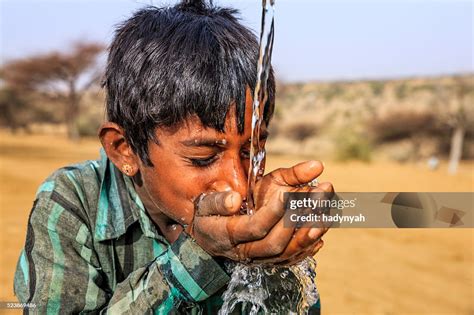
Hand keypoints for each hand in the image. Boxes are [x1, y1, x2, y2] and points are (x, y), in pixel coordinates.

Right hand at [187, 160, 333, 264]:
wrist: (208, 238)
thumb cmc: (209, 215)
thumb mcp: (206, 202)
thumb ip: (219, 199)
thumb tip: (235, 199)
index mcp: (228, 235)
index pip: (254, 227)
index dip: (273, 212)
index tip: (289, 193)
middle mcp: (245, 252)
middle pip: (275, 243)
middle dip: (297, 219)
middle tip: (316, 194)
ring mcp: (259, 259)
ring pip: (288, 252)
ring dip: (309, 231)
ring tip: (327, 208)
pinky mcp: (270, 262)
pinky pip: (293, 257)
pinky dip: (310, 244)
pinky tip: (323, 225)